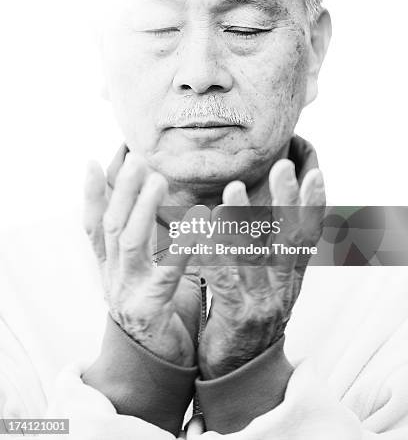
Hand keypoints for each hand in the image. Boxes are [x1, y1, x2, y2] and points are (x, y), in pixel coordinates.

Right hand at [83, 152, 200, 365]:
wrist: (155, 371)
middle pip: (112, 226)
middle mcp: (113, 278)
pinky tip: (196, 225)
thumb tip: (158, 209)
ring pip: (130, 243)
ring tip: (159, 180)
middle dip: (122, 190)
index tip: (93, 162)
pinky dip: (181, 246)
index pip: (95, 225)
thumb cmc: (158, 314)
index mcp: (111, 269)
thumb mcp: (145, 275)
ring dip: (143, 208)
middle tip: (135, 159)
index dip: (93, 194)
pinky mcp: (151, 310)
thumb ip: (148, 246)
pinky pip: (167, 273)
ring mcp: (128, 294)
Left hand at [198, 159, 324, 377]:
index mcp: (290, 278)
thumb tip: (269, 213)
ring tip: (233, 190)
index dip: (314, 205)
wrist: (240, 375)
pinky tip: (203, 234)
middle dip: (288, 201)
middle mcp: (282, 288)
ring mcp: (262, 303)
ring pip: (254, 256)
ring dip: (243, 221)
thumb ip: (271, 253)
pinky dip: (214, 255)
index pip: (309, 237)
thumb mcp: (269, 285)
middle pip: (289, 240)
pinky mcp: (237, 317)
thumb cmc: (249, 319)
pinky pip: (225, 282)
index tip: (314, 173)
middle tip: (284, 167)